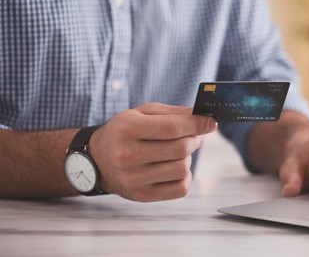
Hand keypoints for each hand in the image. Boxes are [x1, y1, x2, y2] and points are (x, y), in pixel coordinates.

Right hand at [89, 103, 216, 201]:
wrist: (97, 161)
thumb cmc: (124, 132)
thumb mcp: (141, 113)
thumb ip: (172, 113)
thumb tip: (203, 117)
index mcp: (127, 129)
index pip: (172, 128)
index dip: (197, 125)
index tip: (211, 123)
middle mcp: (128, 155)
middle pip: (180, 149)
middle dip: (195, 139)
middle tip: (195, 135)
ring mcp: (134, 178)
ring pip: (182, 168)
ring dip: (188, 157)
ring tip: (178, 151)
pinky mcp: (142, 195)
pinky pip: (180, 188)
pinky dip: (184, 176)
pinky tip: (173, 167)